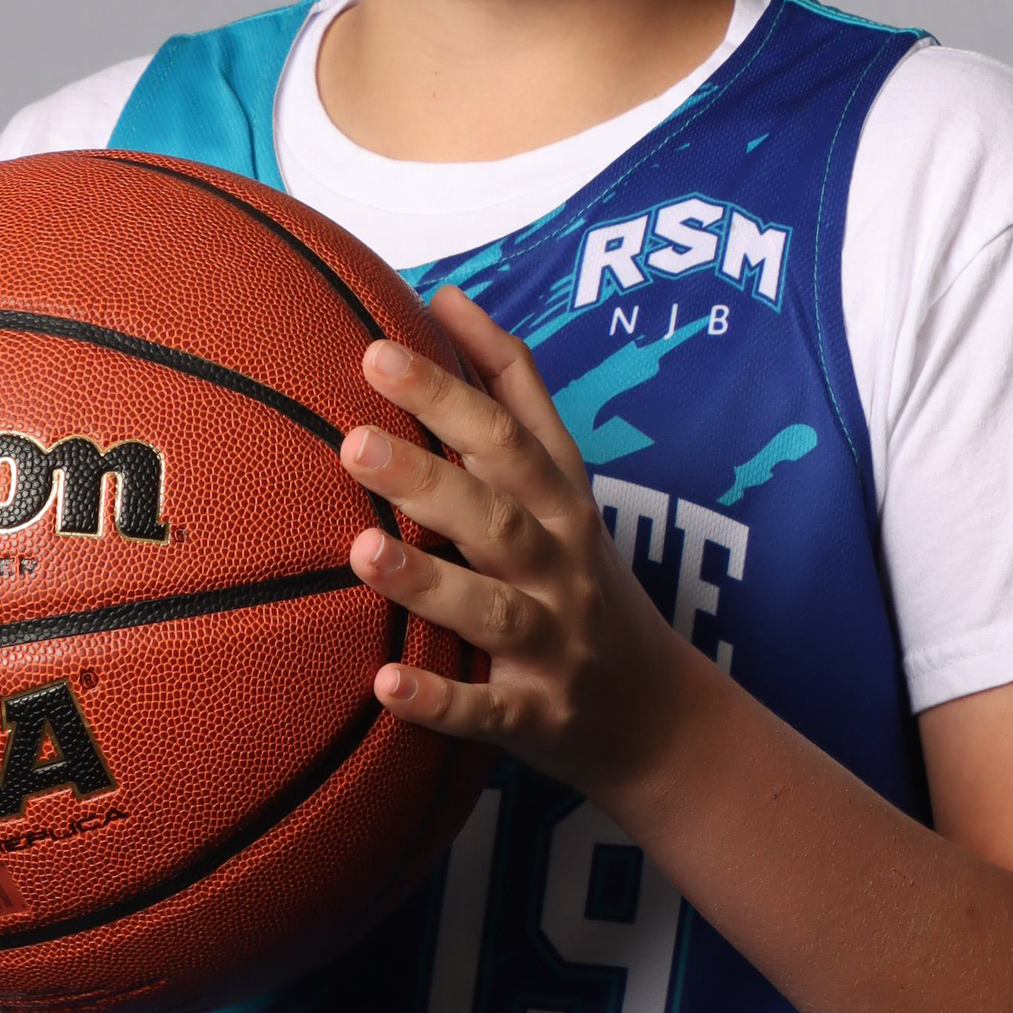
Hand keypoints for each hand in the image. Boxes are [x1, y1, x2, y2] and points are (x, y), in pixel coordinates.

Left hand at [341, 284, 713, 807]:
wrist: (657, 714)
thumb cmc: (581, 575)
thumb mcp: (565, 481)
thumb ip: (512, 392)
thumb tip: (446, 295)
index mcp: (563, 503)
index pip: (509, 434)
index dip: (450, 390)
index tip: (379, 349)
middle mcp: (562, 566)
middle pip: (498, 513)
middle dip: (429, 478)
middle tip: (355, 442)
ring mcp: (552, 644)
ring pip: (490, 609)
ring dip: (429, 581)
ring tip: (363, 552)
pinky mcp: (536, 717)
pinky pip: (484, 712)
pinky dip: (439, 699)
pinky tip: (385, 682)